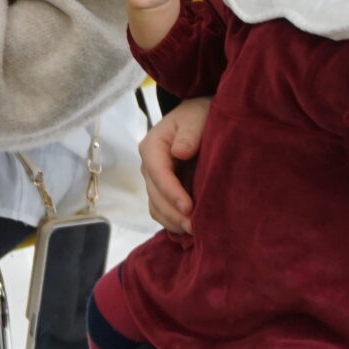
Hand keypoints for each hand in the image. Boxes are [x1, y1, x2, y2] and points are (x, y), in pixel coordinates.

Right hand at [139, 96, 208, 233]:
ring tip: (195, 232)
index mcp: (153, 145)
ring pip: (156, 207)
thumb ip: (189, 133)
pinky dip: (172, 222)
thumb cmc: (198, 116)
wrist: (199, 120)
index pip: (158, 172)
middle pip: (155, 194)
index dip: (172, 192)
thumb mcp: (196, 117)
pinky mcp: (162, 190)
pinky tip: (188, 229)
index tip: (189, 207)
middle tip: (196, 227)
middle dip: (174, 212)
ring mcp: (153, 179)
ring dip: (172, 221)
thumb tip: (179, 152)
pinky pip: (161, 211)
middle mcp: (148, 164)